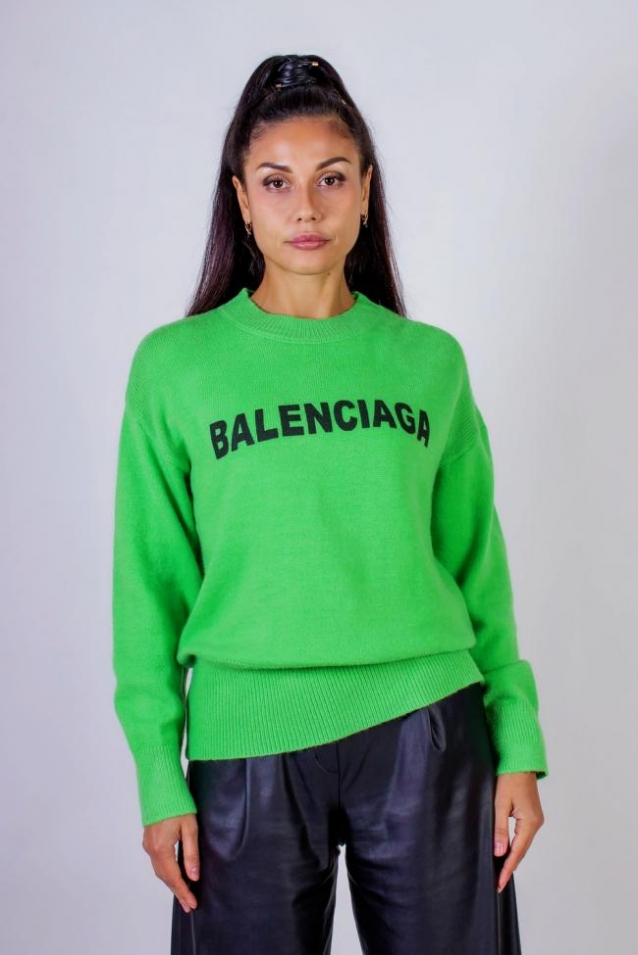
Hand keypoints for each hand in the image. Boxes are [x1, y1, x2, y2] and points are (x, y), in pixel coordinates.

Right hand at [142, 813, 200, 913]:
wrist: (161, 787)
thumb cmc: (178, 804)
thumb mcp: (190, 828)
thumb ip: (191, 854)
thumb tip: (194, 877)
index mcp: (161, 848)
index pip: (173, 877)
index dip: (183, 892)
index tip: (192, 904)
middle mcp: (151, 849)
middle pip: (165, 877)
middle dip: (177, 891)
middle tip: (189, 904)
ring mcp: (148, 844)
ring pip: (160, 870)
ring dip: (171, 883)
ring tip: (183, 893)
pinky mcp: (149, 840)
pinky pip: (157, 862)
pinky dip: (166, 872)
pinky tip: (174, 875)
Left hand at [493, 772, 544, 893]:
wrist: (519, 761)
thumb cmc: (508, 778)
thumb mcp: (500, 803)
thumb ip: (499, 829)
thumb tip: (499, 852)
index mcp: (530, 822)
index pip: (517, 852)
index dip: (507, 868)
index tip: (500, 882)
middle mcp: (536, 823)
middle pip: (522, 850)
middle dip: (510, 866)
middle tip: (498, 882)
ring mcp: (535, 819)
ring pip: (522, 843)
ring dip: (512, 856)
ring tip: (500, 871)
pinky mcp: (531, 814)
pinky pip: (523, 835)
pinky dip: (515, 845)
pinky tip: (507, 852)